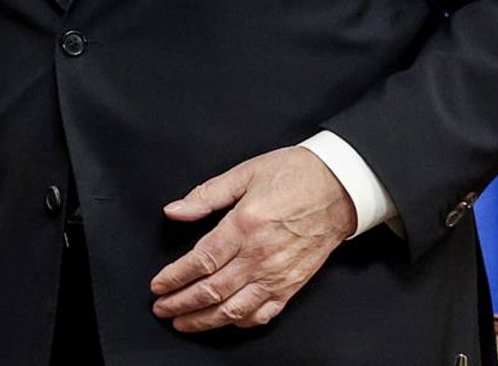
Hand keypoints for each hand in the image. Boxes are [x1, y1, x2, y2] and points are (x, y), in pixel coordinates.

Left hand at [149, 146, 356, 331]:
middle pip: (213, 290)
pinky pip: (265, 312)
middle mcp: (260, 256)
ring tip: (183, 323)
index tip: (158, 286)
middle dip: (182, 303)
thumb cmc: (294, 176)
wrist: (340, 188)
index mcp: (244, 226)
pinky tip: (225, 321)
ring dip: (206, 319)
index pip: (200, 261)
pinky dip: (242, 321)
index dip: (175, 277)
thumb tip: (175, 210)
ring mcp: (278, 274)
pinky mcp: (293, 285)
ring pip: (235, 308)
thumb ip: (206, 195)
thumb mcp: (244, 173)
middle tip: (161, 308)